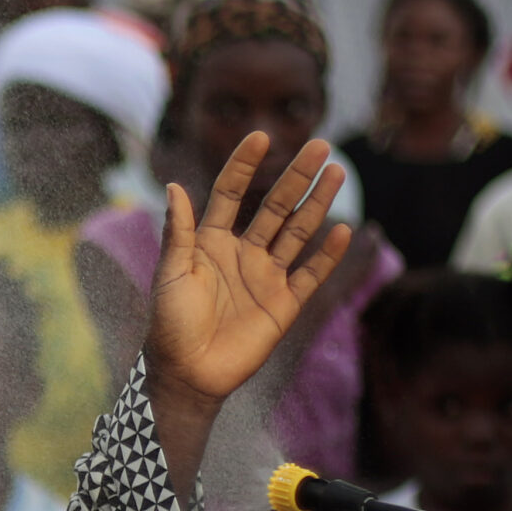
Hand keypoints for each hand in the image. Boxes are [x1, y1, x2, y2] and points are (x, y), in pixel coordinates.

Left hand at [146, 134, 354, 410]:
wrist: (188, 373)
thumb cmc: (170, 324)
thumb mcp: (170, 273)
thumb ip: (178, 231)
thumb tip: (174, 185)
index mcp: (209, 242)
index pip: (230, 194)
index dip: (244, 166)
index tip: (260, 136)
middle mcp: (241, 254)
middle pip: (274, 206)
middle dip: (295, 176)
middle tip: (319, 144)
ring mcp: (265, 276)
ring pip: (297, 232)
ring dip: (317, 203)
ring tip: (335, 173)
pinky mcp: (284, 303)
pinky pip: (311, 274)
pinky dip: (327, 254)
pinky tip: (341, 229)